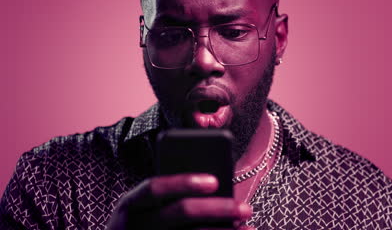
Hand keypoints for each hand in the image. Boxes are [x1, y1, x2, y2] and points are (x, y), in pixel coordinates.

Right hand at [106, 173, 254, 229]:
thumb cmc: (144, 223)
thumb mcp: (146, 208)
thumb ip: (172, 195)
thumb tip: (214, 184)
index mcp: (130, 205)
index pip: (155, 188)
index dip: (184, 183)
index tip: (215, 181)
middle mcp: (135, 227)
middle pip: (180, 213)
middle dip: (217, 208)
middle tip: (245, 208)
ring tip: (247, 227)